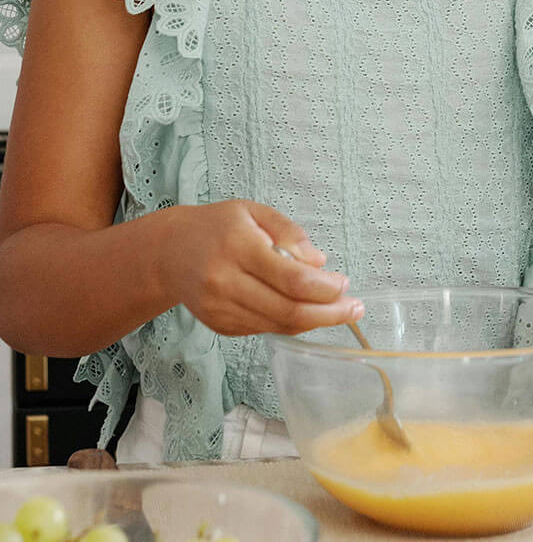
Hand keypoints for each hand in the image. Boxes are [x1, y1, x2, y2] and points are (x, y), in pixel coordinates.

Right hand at [161, 201, 362, 336]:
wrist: (168, 253)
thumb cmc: (217, 226)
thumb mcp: (254, 212)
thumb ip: (289, 232)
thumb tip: (320, 263)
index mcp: (238, 248)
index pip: (292, 279)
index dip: (325, 288)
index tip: (345, 284)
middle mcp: (226, 283)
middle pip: (288, 310)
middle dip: (329, 314)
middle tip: (355, 309)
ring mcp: (220, 309)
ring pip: (278, 326)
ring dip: (314, 322)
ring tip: (339, 312)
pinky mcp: (219, 326)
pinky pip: (264, 329)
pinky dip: (290, 324)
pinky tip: (307, 312)